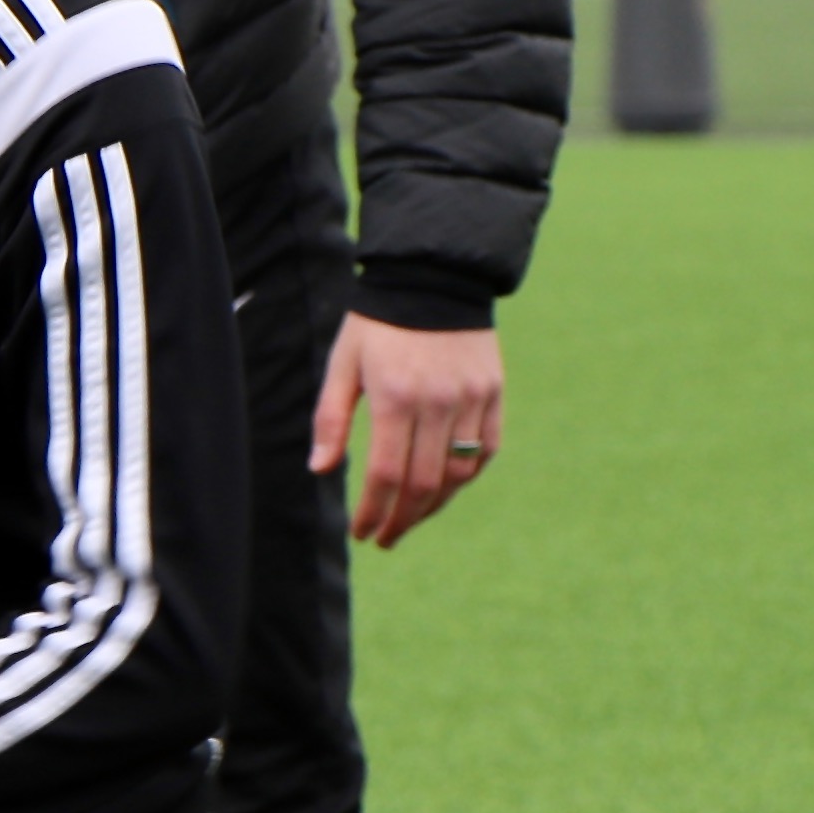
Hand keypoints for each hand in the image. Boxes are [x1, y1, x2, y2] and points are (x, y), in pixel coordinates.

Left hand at [310, 312, 507, 549]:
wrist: (433, 275)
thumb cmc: (377, 322)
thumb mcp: (344, 364)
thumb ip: (331, 418)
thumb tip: (320, 470)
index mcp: (395, 397)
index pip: (386, 475)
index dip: (373, 512)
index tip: (361, 533)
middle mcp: (437, 402)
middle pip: (424, 484)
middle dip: (402, 520)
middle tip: (385, 537)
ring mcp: (471, 398)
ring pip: (458, 474)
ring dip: (433, 506)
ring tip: (411, 518)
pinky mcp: (492, 392)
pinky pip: (485, 449)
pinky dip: (466, 475)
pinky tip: (445, 487)